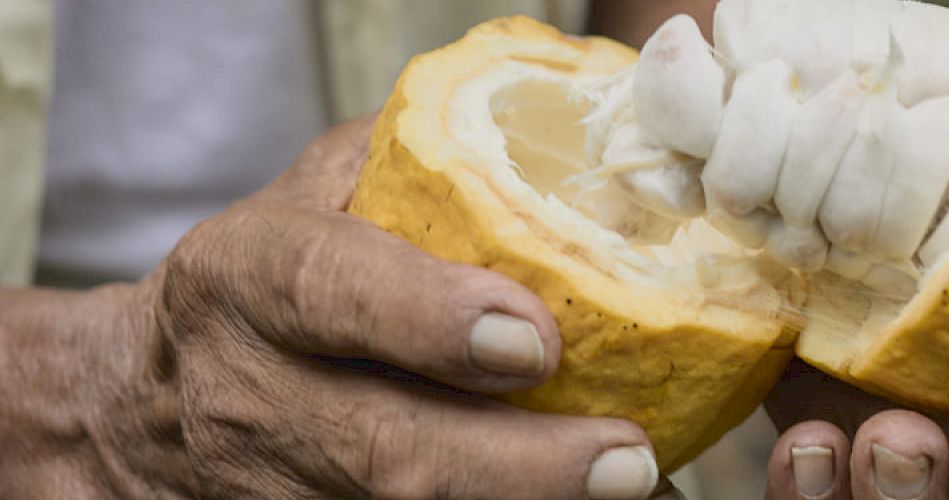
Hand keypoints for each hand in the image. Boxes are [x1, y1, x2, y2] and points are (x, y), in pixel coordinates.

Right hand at [0, 116, 666, 498]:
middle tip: (626, 456)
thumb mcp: (310, 196)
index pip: (330, 292)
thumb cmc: (267, 285)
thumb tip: (564, 153)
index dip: (428, 319)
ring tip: (634, 492)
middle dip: (519, 464)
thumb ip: (417, 164)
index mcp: (247, 278)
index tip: (533, 337)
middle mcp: (253, 394)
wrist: (141, 407)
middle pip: (388, 449)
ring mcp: (275, 490)